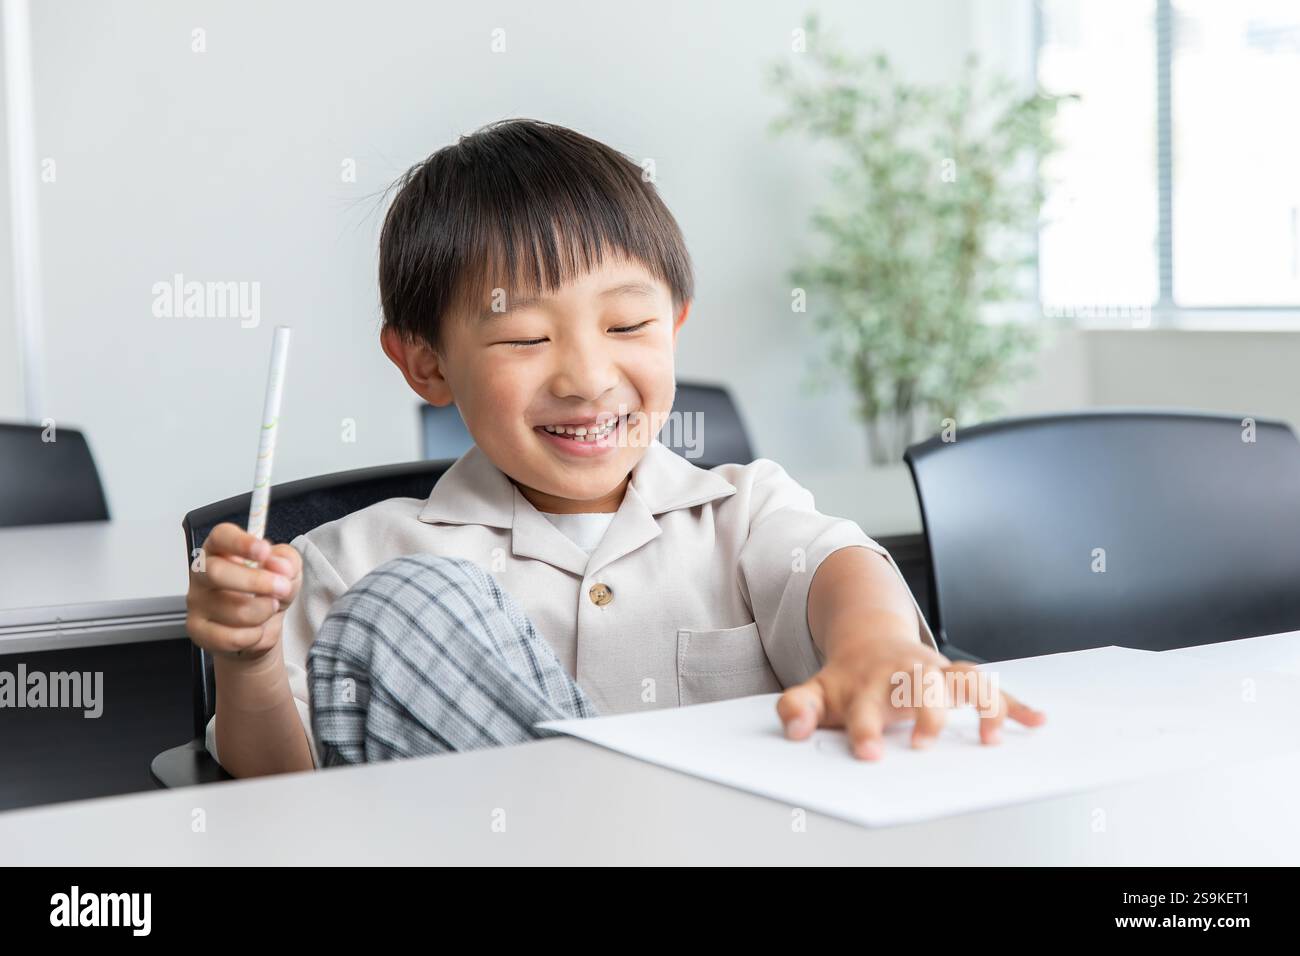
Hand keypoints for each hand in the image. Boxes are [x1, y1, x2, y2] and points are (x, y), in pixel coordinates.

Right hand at [185, 522, 301, 660]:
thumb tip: (279, 566)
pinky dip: (254, 635)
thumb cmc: (267, 591)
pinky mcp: (198, 630)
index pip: (221, 536)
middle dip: (255, 582)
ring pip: (232, 609)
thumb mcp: (287, 570)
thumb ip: (286, 561)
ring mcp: (197, 602)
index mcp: (222, 549)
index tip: (264, 551)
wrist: (261, 628)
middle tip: (282, 587)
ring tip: (270, 608)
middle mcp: (203, 573)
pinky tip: (256, 629)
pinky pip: (230, 637)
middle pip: (216, 572)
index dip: (241, 542)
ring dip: (263, 611)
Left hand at [776, 637, 1045, 759]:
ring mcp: (933, 673)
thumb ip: (798, 709)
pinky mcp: (955, 676)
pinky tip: (1036, 721)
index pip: (864, 709)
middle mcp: (904, 676)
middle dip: (926, 714)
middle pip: (919, 688)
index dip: (866, 731)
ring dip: (979, 705)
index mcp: (867, 685)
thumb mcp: (814, 691)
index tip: (871, 754)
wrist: (868, 639)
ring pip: (962, 680)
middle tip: (925, 742)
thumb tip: (794, 731)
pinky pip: (989, 685)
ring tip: (990, 736)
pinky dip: (1014, 703)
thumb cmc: (846, 679)